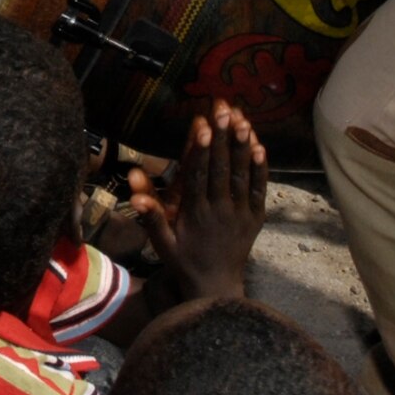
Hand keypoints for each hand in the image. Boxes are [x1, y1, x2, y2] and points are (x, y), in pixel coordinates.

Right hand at [129, 99, 266, 302]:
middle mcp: (220, 210)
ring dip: (242, 144)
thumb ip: (151, 216)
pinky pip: (259, 189)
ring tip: (242, 117)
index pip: (199, 175)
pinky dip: (260, 167)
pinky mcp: (255, 217)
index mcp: (196, 213)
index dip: (202, 149)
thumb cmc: (183, 261)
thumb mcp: (162, 243)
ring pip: (242, 174)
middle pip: (222, 168)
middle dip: (223, 136)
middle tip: (223, 107)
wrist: (216, 287)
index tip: (202, 124)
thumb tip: (135, 194)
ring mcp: (241, 213)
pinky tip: (259, 146)